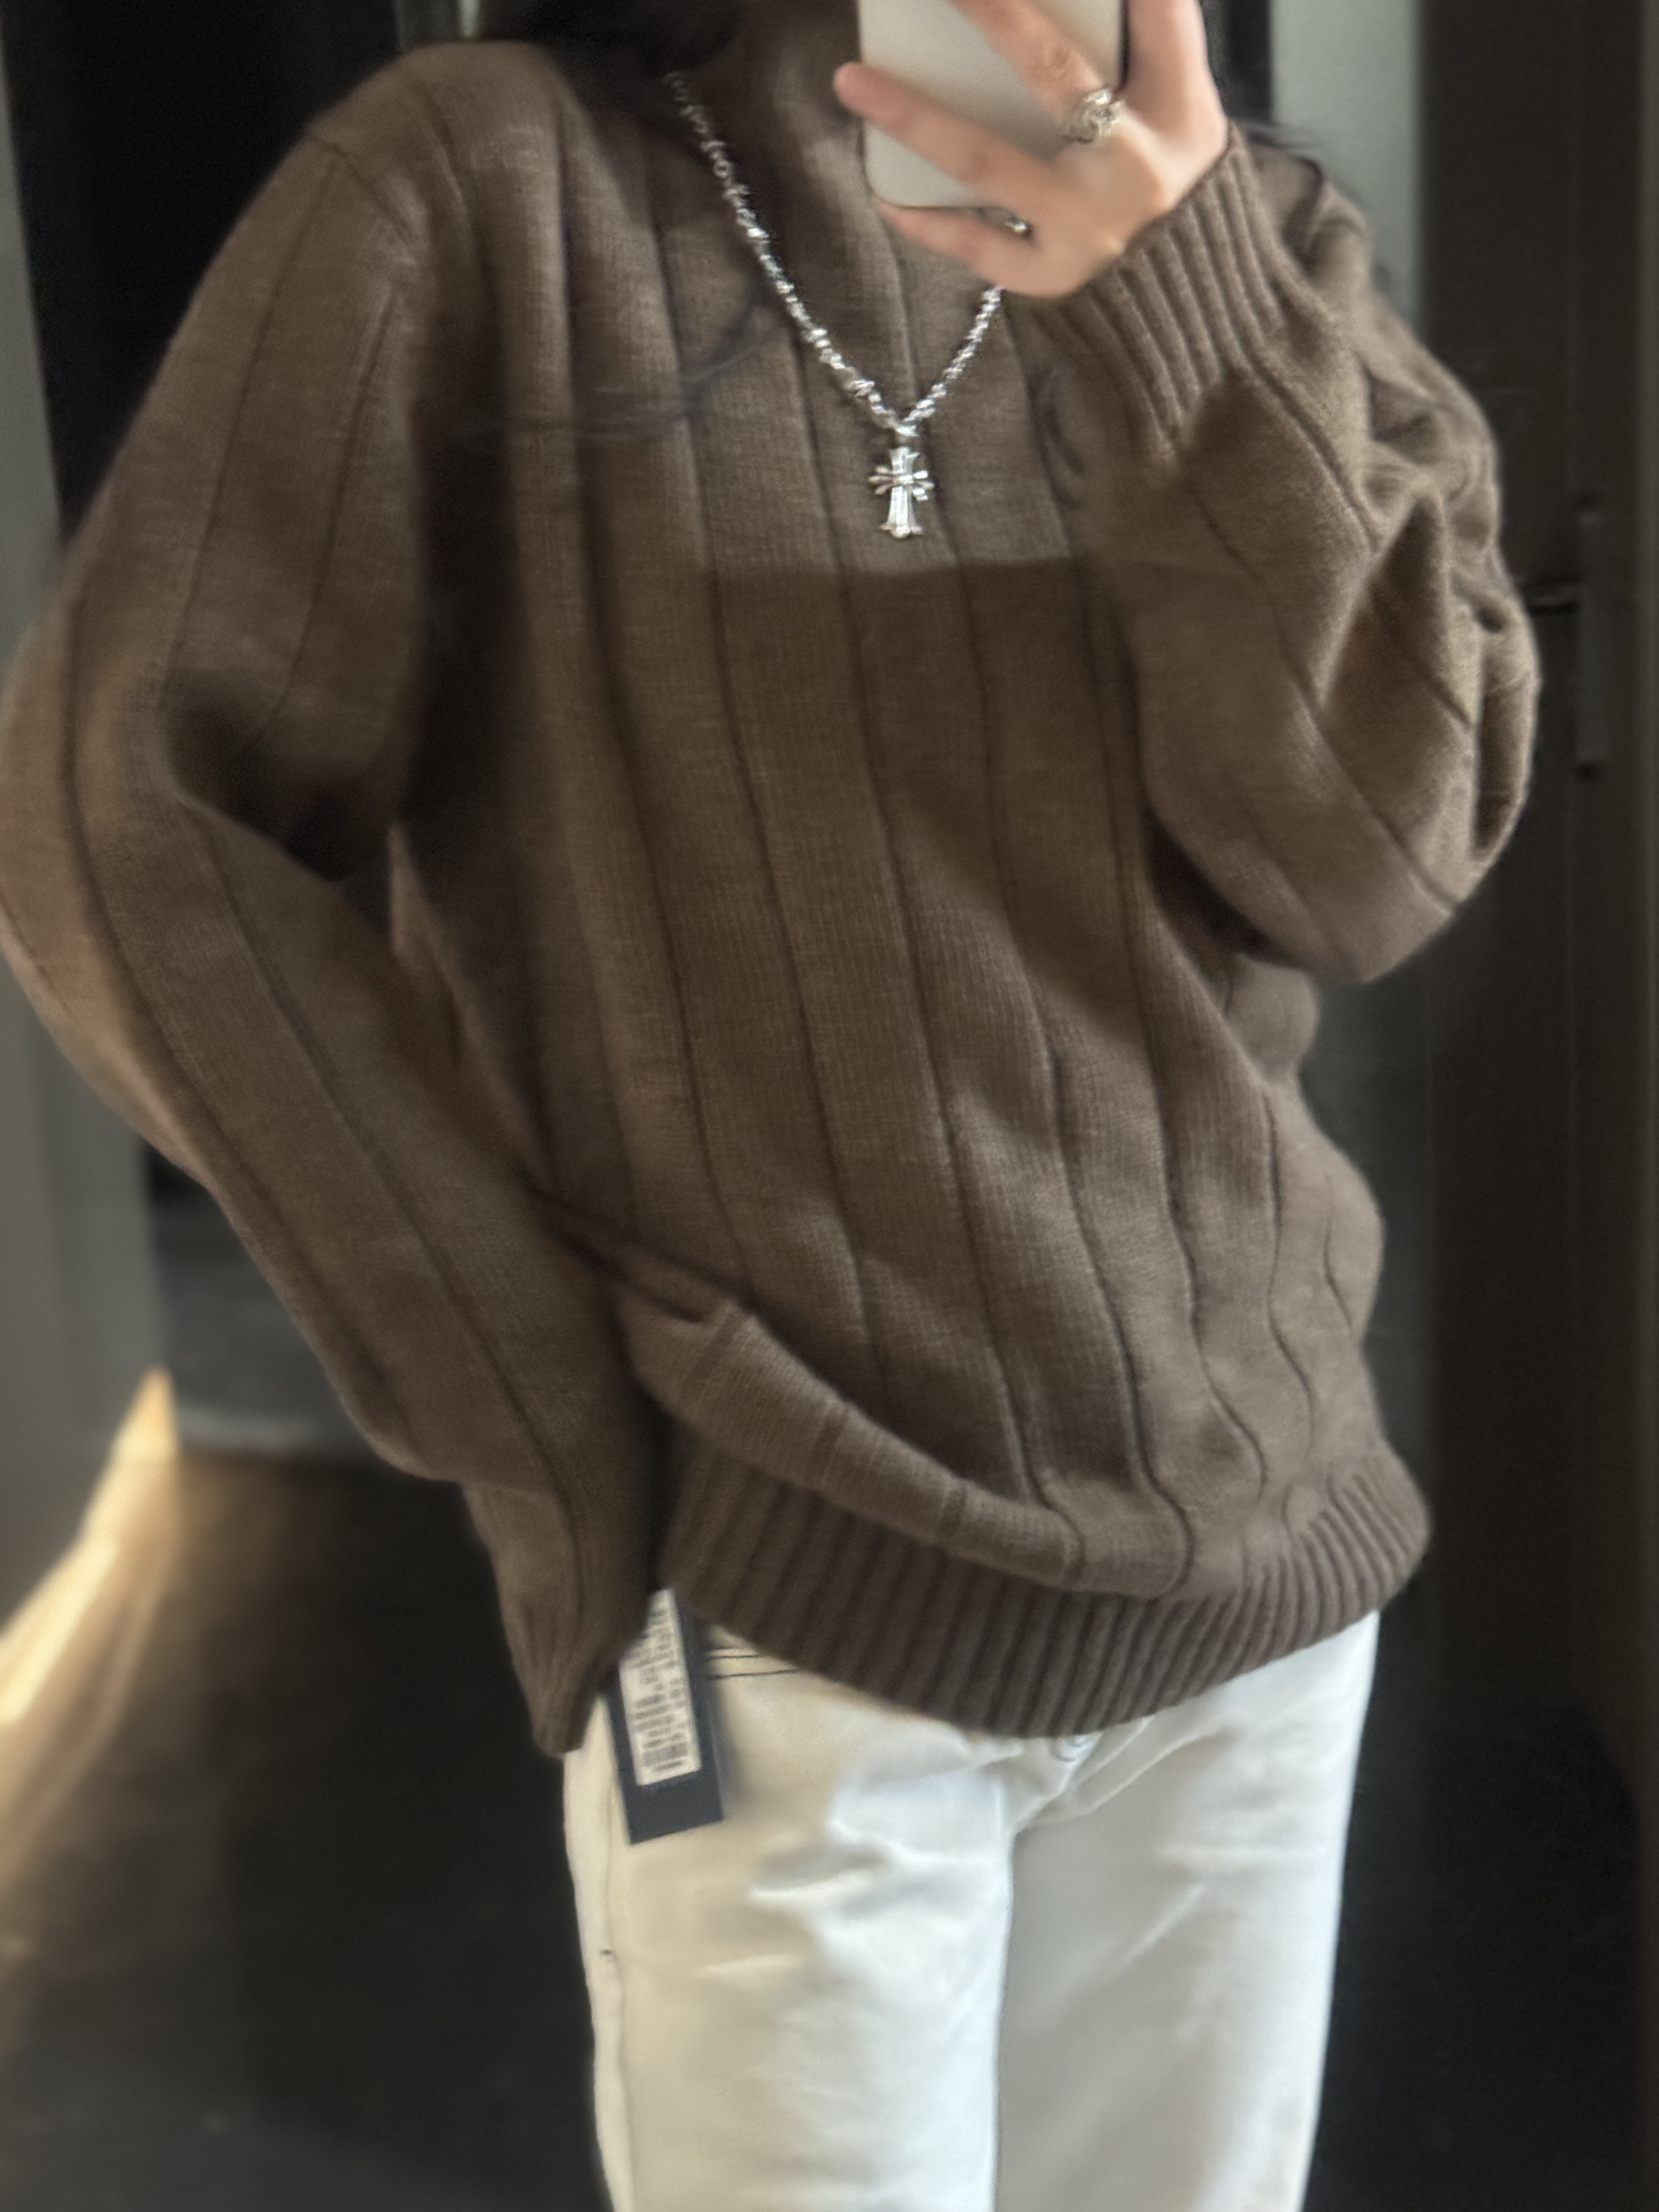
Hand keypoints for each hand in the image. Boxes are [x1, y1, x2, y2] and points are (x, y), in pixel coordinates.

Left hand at [832, 0, 1230, 298]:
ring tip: (853, 82)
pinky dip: (925, 219)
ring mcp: (1088, 226)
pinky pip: (976, 243)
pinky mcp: (1053, 277)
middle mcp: (1135, 164)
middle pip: (1055, 71)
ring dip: (915, 117)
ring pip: (989, 161)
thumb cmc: (1165, 179)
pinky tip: (881, 190)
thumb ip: (1143, 46)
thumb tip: (1071, 4)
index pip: (1159, 13)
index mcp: (1179, 107)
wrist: (1186, 303)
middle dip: (996, 14)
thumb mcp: (1177, 109)